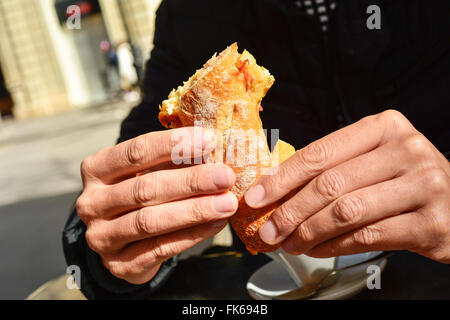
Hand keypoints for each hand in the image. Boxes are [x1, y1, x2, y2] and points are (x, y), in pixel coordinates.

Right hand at [76, 127, 237, 283]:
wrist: (120, 242)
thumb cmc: (138, 195)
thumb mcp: (145, 171)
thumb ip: (170, 160)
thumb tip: (212, 146)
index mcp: (96, 170)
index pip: (136, 151)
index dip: (174, 145)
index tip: (209, 140)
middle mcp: (92, 203)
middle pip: (145, 188)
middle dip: (191, 181)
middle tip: (225, 176)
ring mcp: (102, 237)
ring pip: (151, 221)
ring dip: (195, 210)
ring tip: (227, 203)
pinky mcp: (119, 264)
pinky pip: (161, 248)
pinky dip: (193, 235)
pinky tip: (217, 223)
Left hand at [245, 110, 449, 262]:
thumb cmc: (402, 178)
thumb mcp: (372, 158)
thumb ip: (332, 167)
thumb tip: (274, 188)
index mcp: (383, 127)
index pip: (319, 152)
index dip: (282, 178)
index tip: (256, 197)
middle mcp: (406, 150)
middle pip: (330, 184)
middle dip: (290, 211)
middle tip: (268, 230)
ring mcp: (423, 185)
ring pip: (346, 212)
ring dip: (309, 232)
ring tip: (289, 243)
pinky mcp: (431, 223)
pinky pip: (368, 237)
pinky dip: (334, 247)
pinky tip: (317, 250)